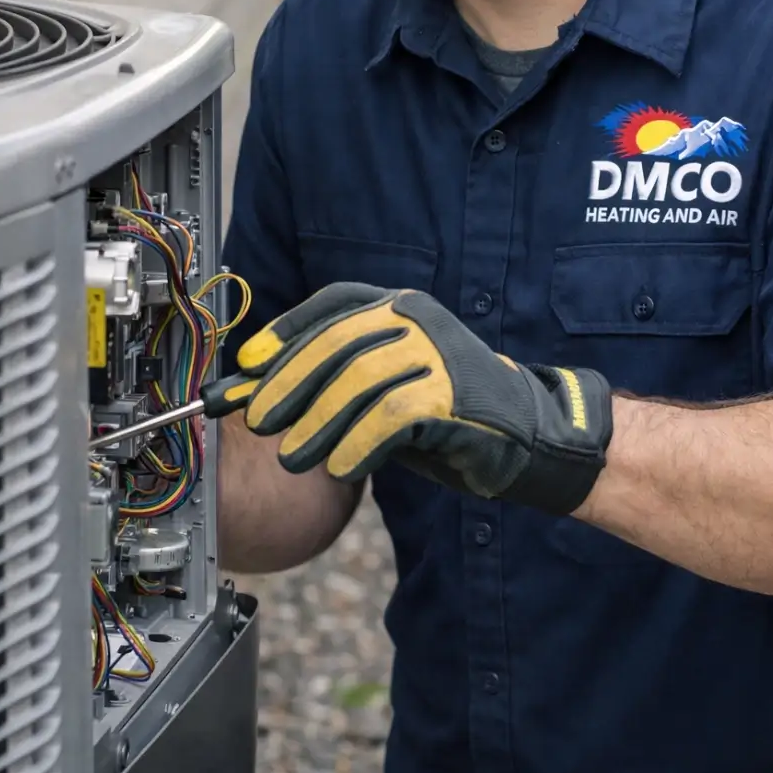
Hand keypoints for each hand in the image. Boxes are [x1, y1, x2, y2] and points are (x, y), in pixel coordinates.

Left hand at [233, 282, 615, 514]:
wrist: (524, 434)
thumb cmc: (443, 413)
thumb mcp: (381, 390)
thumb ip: (328, 384)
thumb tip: (254, 393)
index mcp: (401, 307)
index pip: (334, 304)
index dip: (287, 331)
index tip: (247, 364)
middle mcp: (418, 320)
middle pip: (338, 344)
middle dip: (289, 383)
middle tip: (259, 420)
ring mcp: (438, 353)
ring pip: (358, 381)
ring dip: (317, 422)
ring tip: (293, 454)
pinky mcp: (453, 393)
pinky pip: (390, 417)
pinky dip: (357, 445)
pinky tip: (341, 468)